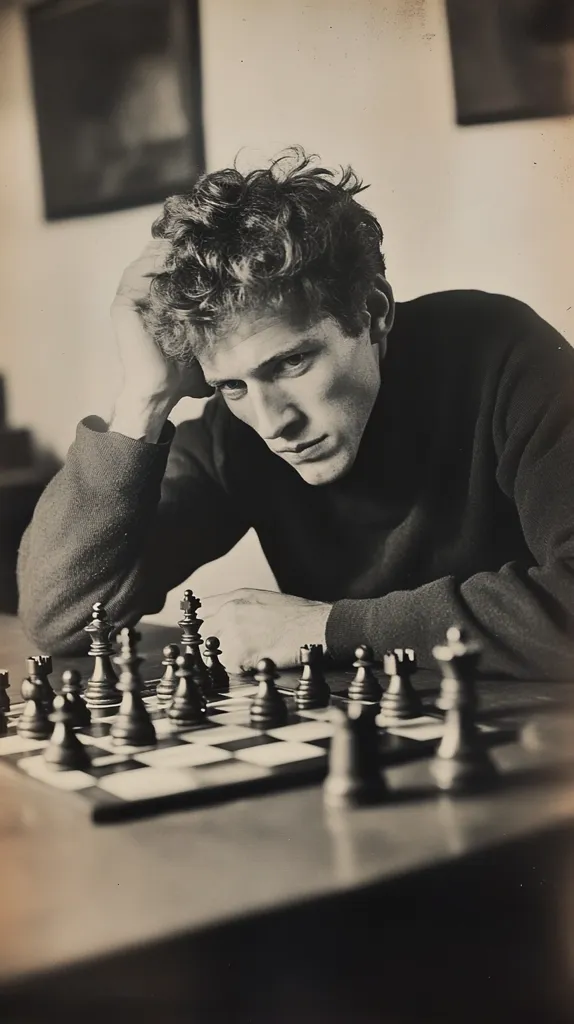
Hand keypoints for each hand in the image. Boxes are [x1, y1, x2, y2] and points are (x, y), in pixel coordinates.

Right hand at [111, 240, 211, 406]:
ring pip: (147, 258)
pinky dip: (154, 265)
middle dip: (179, 247)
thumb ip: (214, 317)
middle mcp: (141, 293)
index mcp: (157, 297)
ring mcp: (130, 297)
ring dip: (169, 252)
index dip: (188, 252)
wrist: (163, 390)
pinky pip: (135, 273)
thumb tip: (252, 304)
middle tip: (204, 246)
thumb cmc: (184, 369)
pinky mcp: (123, 304)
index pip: (170, 260)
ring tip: (191, 253)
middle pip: (158, 253)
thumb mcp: (204, 335)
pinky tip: (175, 266)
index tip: (214, 248)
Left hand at [200, 589, 332, 672]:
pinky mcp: (240, 654)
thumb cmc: (297, 615)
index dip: (203, 623)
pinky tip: (259, 660)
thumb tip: (219, 617)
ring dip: (230, 658)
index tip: (206, 632)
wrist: (316, 626)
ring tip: (253, 654)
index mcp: (235, 597)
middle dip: (217, 643)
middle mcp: (230, 612)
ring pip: (216, 653)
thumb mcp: (263, 599)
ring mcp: (233, 633)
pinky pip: (230, 668)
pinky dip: (242, 669)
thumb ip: (238, 605)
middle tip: (237, 649)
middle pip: (205, 634)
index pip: (201, 610)